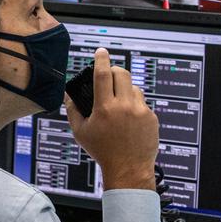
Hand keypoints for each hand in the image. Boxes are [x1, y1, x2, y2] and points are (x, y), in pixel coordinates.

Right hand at [64, 49, 158, 190]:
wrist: (129, 169)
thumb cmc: (103, 152)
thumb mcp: (81, 132)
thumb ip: (72, 110)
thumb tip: (68, 94)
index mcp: (105, 108)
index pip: (103, 74)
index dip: (101, 59)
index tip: (101, 51)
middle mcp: (124, 107)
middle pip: (122, 74)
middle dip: (114, 70)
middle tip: (109, 76)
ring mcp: (140, 111)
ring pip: (134, 87)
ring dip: (125, 90)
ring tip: (119, 105)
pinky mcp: (151, 117)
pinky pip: (142, 103)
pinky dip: (134, 105)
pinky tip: (129, 120)